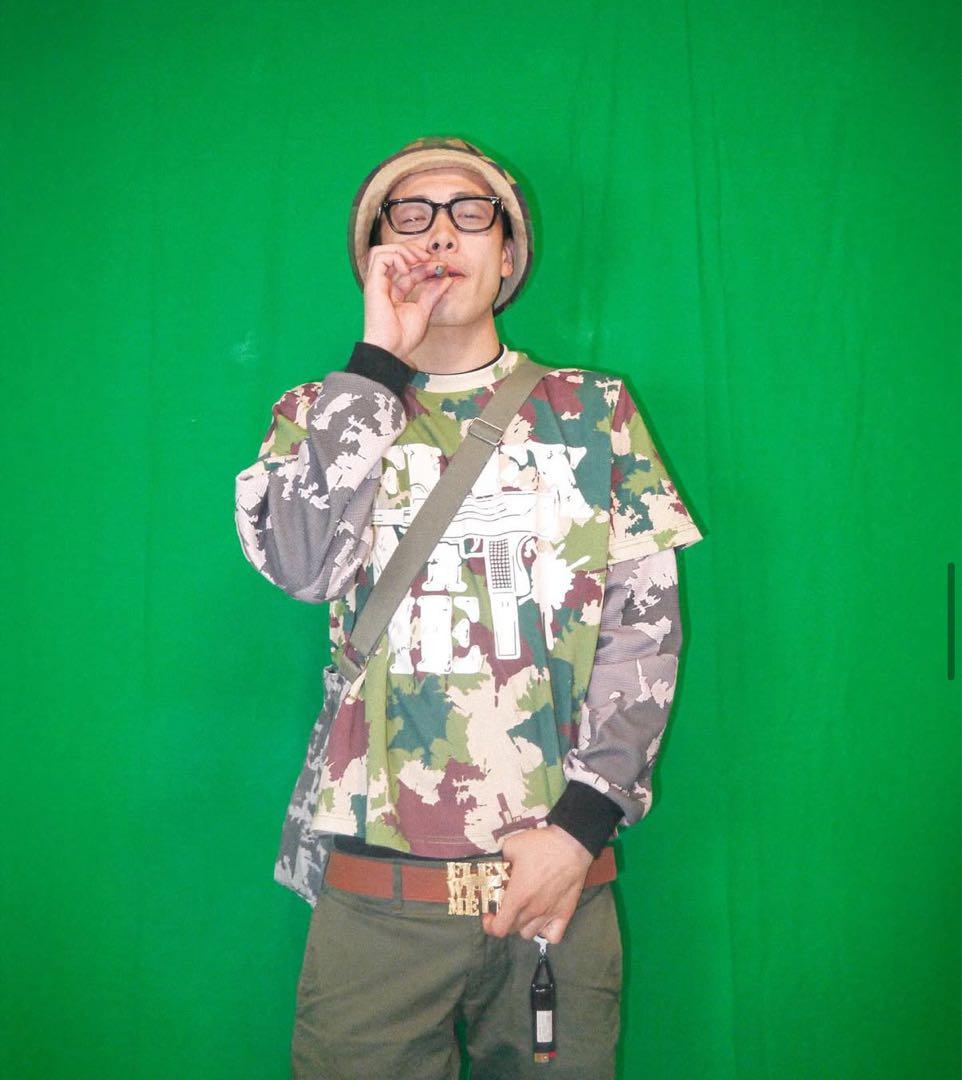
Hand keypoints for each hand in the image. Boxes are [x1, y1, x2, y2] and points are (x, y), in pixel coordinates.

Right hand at [362, 241, 455, 359]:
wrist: (391, 348)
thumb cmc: (403, 336)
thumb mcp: (424, 310)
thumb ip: (433, 293)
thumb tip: (446, 278)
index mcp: (394, 293)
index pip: (410, 270)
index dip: (425, 265)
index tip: (441, 267)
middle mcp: (384, 286)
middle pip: (394, 256)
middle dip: (412, 251)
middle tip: (429, 257)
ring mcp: (376, 283)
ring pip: (382, 251)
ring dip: (402, 250)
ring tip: (417, 260)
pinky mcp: (372, 283)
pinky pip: (380, 257)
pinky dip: (395, 257)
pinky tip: (407, 268)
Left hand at [481, 825, 594, 943]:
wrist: (571, 845)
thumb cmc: (541, 845)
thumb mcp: (511, 846)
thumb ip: (500, 860)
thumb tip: (497, 866)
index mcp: (518, 896)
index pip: (499, 928)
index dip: (490, 924)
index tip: (489, 913)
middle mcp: (533, 910)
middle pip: (512, 930)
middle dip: (504, 920)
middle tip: (505, 906)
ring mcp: (550, 914)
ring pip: (530, 933)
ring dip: (522, 925)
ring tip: (523, 911)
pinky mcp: (565, 914)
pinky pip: (553, 937)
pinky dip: (545, 932)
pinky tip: (542, 919)